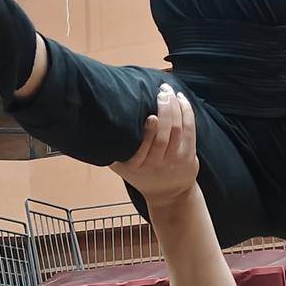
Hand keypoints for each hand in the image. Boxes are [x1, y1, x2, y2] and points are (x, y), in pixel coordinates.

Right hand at [110, 84, 198, 210]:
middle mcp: (157, 163)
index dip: (150, 131)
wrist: (167, 194)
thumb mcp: (121, 166)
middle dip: (165, 110)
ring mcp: (175, 160)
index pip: (144, 147)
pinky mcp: (189, 156)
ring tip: (168, 91)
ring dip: (175, 107)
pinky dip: (187, 112)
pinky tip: (181, 99)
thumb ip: (111, 149)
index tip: (150, 115)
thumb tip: (95, 124)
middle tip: (161, 92)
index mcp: (137, 166)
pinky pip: (190, 130)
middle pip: (164, 135)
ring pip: (178, 130)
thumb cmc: (141, 174)